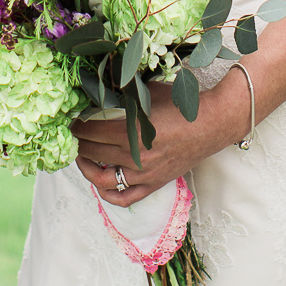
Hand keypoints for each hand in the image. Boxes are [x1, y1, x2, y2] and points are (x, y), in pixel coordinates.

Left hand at [71, 79, 238, 208]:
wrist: (212, 124)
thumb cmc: (181, 105)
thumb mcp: (148, 92)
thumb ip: (123, 93)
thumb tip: (98, 87)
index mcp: (132, 131)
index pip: (92, 132)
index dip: (78, 125)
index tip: (73, 120)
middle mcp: (135, 156)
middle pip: (93, 153)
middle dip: (79, 142)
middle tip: (75, 134)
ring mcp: (144, 174)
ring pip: (102, 178)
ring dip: (86, 167)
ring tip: (82, 156)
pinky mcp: (153, 184)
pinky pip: (124, 198)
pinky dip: (107, 194)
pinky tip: (100, 183)